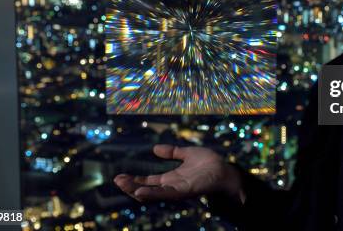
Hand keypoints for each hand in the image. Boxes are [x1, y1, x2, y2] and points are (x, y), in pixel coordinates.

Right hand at [114, 144, 245, 203]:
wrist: (225, 170)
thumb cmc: (209, 164)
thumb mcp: (187, 154)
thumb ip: (172, 152)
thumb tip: (155, 148)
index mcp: (172, 178)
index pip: (149, 182)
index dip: (134, 180)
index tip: (120, 176)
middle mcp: (172, 186)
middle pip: (147, 189)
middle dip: (131, 186)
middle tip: (117, 180)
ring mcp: (177, 190)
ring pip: (153, 194)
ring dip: (137, 191)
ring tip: (123, 185)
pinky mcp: (184, 192)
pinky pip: (166, 194)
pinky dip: (153, 194)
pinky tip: (141, 191)